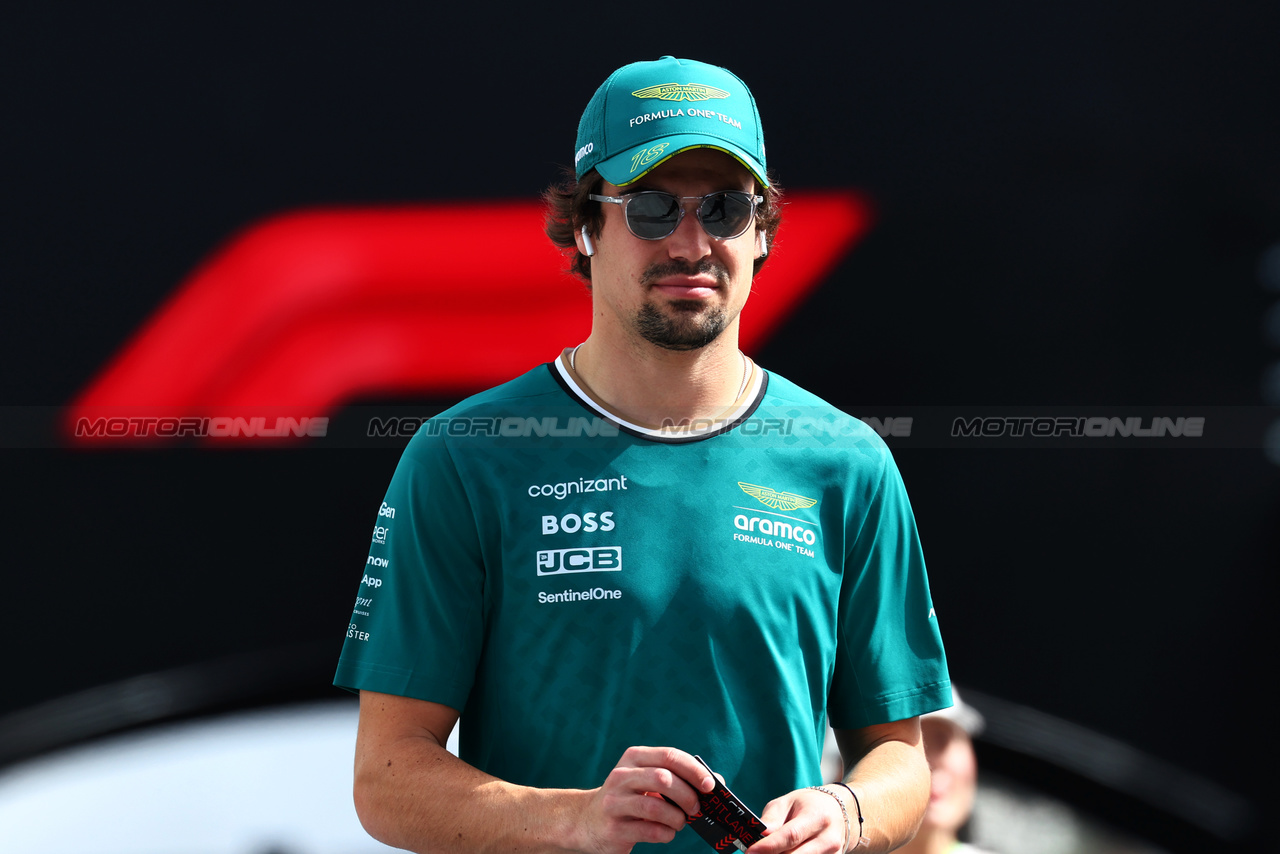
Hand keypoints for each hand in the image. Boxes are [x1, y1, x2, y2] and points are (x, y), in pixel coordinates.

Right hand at [577, 746, 715, 853]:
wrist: (587, 821)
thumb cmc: (630, 798)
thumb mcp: (647, 781)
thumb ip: (678, 778)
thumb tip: (717, 783)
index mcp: (633, 758)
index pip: (669, 756)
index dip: (694, 770)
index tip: (710, 785)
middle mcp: (621, 776)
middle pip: (663, 779)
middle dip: (687, 796)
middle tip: (696, 809)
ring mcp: (614, 802)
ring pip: (656, 807)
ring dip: (677, 818)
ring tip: (679, 822)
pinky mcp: (613, 828)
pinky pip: (650, 831)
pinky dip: (666, 834)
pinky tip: (666, 833)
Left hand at [749, 787, 846, 853]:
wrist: (838, 811)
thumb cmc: (808, 805)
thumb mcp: (787, 802)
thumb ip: (772, 819)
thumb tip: (758, 836)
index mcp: (816, 817)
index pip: (791, 836)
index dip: (769, 846)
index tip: (750, 851)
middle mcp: (828, 839)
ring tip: (769, 852)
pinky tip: (782, 853)